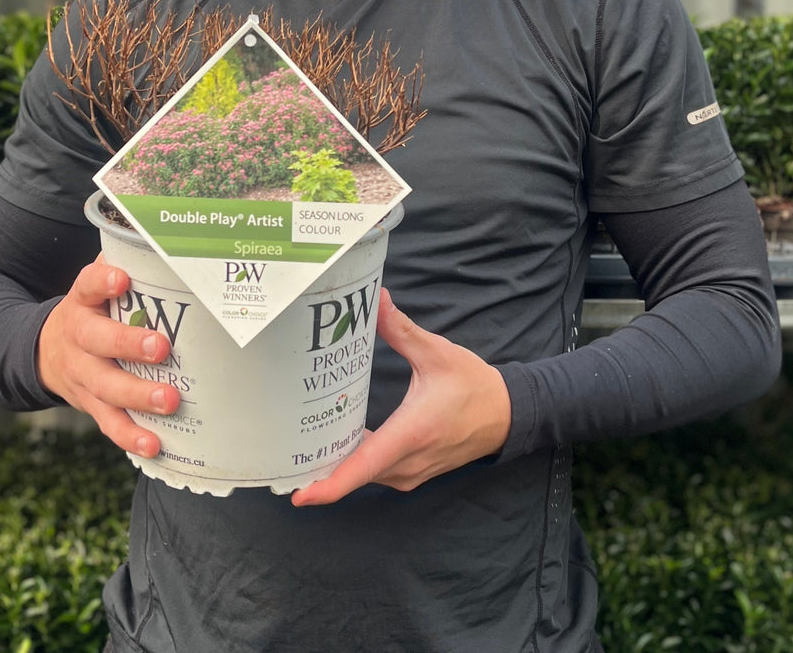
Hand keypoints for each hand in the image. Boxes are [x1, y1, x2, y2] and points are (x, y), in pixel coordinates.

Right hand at [37, 257, 179, 458]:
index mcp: (82, 302)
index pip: (87, 285)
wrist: (44, 353)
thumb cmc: (93, 312)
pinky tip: (155, 444)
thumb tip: (171, 241)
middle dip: (129, 345)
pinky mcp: (90, 405)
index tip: (121, 278)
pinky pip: (109, 423)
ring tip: (170, 400)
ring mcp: (82, 375)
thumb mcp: (96, 287)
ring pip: (106, 387)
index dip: (102, 281)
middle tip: (161, 347)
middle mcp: (78, 338)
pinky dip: (131, 436)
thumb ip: (129, 264)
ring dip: (138, 395)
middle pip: (99, 342)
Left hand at [291, 288, 510, 506]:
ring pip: (365, 476)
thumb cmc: (473, 385)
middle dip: (320, 469)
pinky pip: (377, 474)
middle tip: (285, 452)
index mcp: (412, 433)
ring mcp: (412, 473)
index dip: (330, 485)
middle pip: (356, 473)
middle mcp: (409, 461)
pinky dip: (355, 465)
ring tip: (303, 446)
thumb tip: (378, 298)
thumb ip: (401, 330)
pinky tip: (336, 445)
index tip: (300, 494)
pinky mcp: (414, 474)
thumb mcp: (437, 352)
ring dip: (337, 466)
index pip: (364, 466)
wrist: (507, 415)